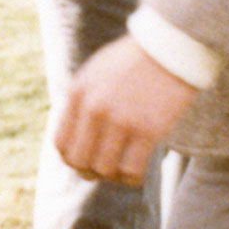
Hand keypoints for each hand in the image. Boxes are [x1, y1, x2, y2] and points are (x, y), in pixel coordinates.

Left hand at [54, 35, 196, 184]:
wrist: (167, 49)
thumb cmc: (131, 62)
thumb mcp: (94, 73)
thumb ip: (81, 100)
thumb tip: (74, 134)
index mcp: (77, 92)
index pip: (61, 143)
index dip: (71, 159)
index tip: (84, 161)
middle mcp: (94, 108)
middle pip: (78, 161)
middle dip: (88, 172)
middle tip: (102, 172)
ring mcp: (120, 120)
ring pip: (104, 170)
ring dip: (112, 177)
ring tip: (121, 171)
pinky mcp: (147, 130)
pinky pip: (132, 171)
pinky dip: (132, 178)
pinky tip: (137, 172)